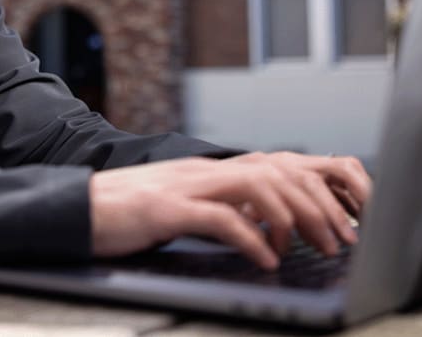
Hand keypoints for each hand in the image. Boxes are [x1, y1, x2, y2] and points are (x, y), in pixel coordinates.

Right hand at [89, 152, 370, 269]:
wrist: (78, 207)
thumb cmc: (131, 213)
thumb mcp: (187, 207)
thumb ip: (225, 209)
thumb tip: (265, 227)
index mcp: (212, 171)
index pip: (279, 164)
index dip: (318, 188)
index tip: (343, 220)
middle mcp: (204, 171)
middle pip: (278, 170)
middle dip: (318, 203)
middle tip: (340, 239)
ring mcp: (185, 186)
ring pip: (257, 184)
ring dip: (293, 216)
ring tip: (312, 247)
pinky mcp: (165, 209)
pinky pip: (218, 216)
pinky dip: (249, 237)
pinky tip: (265, 258)